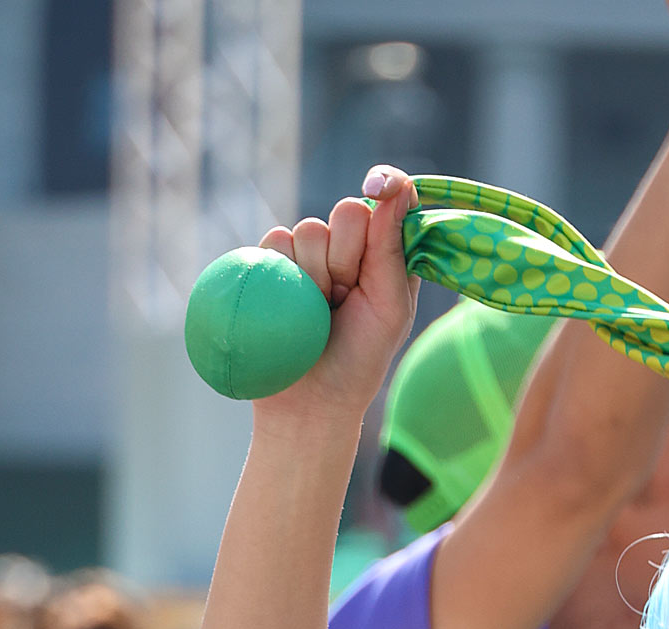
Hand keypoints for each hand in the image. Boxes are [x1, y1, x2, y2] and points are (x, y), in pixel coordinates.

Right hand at [255, 171, 419, 431]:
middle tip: (345, 300)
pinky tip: (290, 307)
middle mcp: (347, 246)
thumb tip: (398, 185)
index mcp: (384, 252)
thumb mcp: (389, 308)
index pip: (386, 200)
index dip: (385, 187)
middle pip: (347, 212)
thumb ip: (392, 249)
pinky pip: (275, 241)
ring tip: (317, 313)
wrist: (308, 402)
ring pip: (308, 229)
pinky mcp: (271, 262)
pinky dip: (284, 276)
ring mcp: (307, 253)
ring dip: (315, 275)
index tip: (379, 186)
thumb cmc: (359, 361)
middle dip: (349, 257)